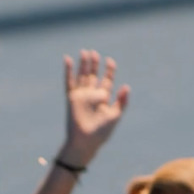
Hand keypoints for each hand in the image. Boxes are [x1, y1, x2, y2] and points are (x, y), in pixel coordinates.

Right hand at [63, 49, 129, 164]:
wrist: (86, 141)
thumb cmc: (101, 132)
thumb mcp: (115, 115)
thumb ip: (121, 101)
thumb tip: (126, 86)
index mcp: (104, 99)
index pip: (106, 81)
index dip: (109, 71)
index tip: (110, 61)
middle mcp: (92, 95)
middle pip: (93, 76)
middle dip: (94, 65)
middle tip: (95, 53)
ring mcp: (81, 95)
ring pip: (82, 76)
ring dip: (83, 65)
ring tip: (84, 52)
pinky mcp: (71, 98)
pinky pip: (69, 81)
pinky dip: (68, 71)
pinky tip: (67, 59)